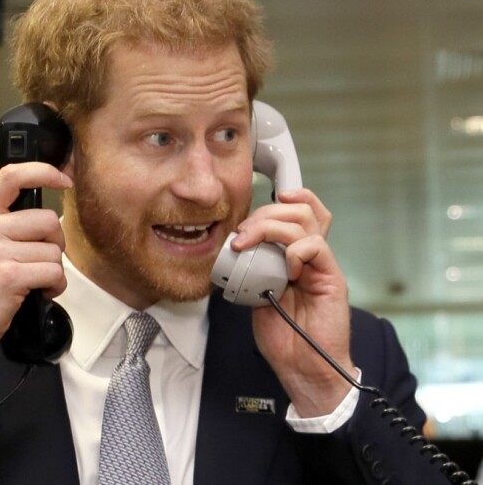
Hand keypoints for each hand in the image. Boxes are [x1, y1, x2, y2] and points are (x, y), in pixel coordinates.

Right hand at [0, 163, 72, 372]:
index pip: (11, 176)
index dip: (44, 171)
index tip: (64, 179)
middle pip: (49, 220)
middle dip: (54, 243)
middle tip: (40, 260)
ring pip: (54, 250)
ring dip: (53, 269)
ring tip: (35, 281)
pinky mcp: (10, 277)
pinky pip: (54, 272)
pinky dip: (55, 286)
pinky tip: (39, 293)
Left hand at [230, 189, 356, 416]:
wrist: (303, 368)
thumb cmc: (284, 337)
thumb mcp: (258, 294)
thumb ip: (254, 268)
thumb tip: (236, 247)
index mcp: (295, 257)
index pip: (300, 212)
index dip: (285, 200)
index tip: (255, 209)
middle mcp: (310, 256)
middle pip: (299, 210)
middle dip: (264, 214)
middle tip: (242, 234)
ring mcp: (321, 265)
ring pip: (304, 221)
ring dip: (270, 227)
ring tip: (249, 244)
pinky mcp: (331, 278)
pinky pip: (315, 246)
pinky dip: (293, 252)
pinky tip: (284, 271)